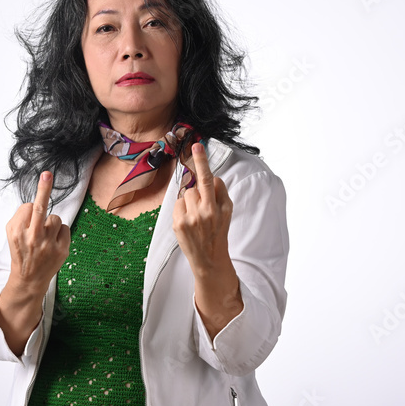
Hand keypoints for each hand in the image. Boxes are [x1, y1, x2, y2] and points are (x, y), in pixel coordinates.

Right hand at [5, 170, 70, 293]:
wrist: (29, 279)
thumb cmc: (21, 252)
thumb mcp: (11, 235)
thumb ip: (20, 218)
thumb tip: (34, 202)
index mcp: (17, 232)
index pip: (27, 207)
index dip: (29, 209)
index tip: (38, 189)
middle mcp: (32, 238)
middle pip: (38, 208)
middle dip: (43, 190)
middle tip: (46, 174)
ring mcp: (48, 245)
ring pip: (55, 218)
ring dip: (51, 223)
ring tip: (45, 236)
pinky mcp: (62, 250)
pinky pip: (65, 228)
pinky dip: (60, 233)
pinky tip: (53, 243)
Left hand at [172, 142, 233, 277]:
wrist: (209, 259)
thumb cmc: (219, 231)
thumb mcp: (228, 211)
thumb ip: (220, 192)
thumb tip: (211, 177)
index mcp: (215, 208)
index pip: (208, 180)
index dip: (202, 162)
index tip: (197, 145)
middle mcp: (200, 213)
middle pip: (194, 187)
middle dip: (198, 193)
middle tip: (204, 209)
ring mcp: (187, 219)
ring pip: (185, 194)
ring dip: (190, 201)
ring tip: (196, 217)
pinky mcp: (176, 224)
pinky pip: (177, 204)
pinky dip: (182, 209)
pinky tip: (189, 222)